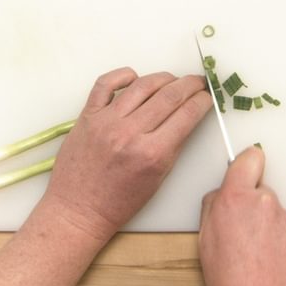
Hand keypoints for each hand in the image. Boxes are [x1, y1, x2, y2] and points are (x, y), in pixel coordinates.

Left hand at [40, 67, 210, 241]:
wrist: (79, 210)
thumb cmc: (117, 202)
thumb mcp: (158, 179)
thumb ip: (173, 146)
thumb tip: (187, 117)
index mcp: (152, 153)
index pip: (187, 114)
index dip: (202, 101)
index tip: (207, 96)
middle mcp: (130, 133)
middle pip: (169, 95)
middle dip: (189, 85)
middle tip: (197, 82)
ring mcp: (107, 121)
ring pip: (142, 85)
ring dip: (163, 78)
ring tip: (172, 80)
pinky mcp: (88, 116)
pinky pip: (105, 83)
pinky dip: (123, 75)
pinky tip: (135, 78)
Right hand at [199, 146, 285, 285]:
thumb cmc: (231, 282)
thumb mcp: (205, 241)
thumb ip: (213, 207)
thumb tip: (221, 195)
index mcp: (236, 199)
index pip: (249, 159)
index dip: (249, 162)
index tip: (250, 163)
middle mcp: (266, 202)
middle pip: (264, 192)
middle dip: (258, 208)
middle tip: (249, 236)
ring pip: (282, 215)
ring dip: (275, 228)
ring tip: (265, 256)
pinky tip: (280, 262)